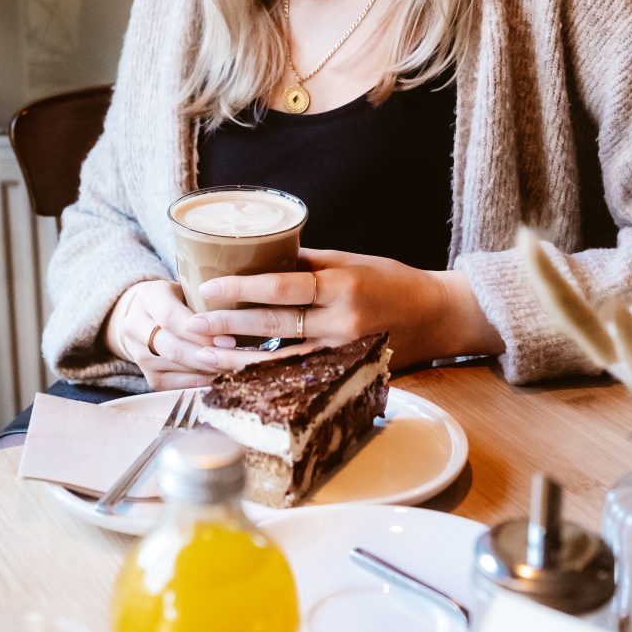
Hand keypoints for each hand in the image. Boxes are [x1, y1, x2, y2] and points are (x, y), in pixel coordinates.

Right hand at [109, 280, 304, 389]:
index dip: (201, 332)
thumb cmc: (180, 297)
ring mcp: (138, 354)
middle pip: (173, 347)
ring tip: (237, 370)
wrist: (142, 314)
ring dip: (208, 371)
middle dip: (208, 355)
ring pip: (176, 368)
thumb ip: (210, 294)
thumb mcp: (188, 285)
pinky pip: (176, 385)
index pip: (172, 317)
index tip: (230, 339)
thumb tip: (255, 296)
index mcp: (149, 297)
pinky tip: (221, 378)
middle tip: (238, 359)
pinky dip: (201, 382)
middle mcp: (136, 326)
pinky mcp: (149, 377)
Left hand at [189, 247, 499, 365]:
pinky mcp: (346, 370)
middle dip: (229, 325)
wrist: (438, 316)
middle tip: (193, 323)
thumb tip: (262, 258)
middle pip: (275, 326)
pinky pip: (300, 373)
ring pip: (282, 358)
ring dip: (241, 357)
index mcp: (340, 287)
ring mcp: (343, 352)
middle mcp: (340, 323)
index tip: (208, 289)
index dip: (241, 289)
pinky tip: (241, 371)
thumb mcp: (351, 260)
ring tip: (206, 353)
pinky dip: (269, 372)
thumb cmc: (394, 280)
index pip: (281, 288)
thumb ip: (307, 262)